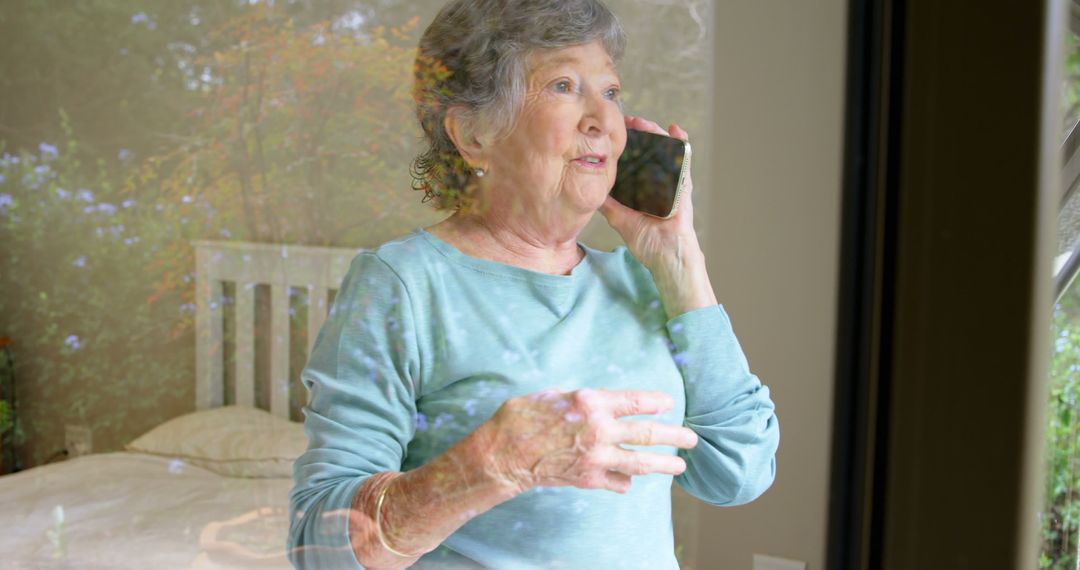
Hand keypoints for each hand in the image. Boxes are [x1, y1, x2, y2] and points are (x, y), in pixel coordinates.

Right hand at [478, 387, 697, 494]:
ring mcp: (597, 456)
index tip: (668, 403)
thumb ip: (583, 400)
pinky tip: (632, 481)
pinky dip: (627, 481)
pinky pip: (618, 482)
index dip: (657, 402)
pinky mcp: (589, 478)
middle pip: (648, 433)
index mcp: (593, 402)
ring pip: (641, 463)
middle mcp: (601, 429)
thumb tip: (600, 403)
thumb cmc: (524, 416)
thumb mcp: (555, 394)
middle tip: (692, 438)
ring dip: (664, 464)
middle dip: (675, 436)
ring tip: (680, 465)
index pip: (637, 401)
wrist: (504, 453)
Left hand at [599, 116, 699, 271]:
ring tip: (645, 123)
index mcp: (643, 187)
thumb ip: (607, 203)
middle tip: (627, 121)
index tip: (612, 132)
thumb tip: (589, 189)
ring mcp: (672, 182)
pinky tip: (675, 131)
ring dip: (656, 134)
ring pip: (665, 150)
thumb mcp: (619, 219)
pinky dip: (681, 144)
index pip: (635, 160)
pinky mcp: (683, 185)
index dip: (625, 145)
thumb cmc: (647, 242)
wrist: (666, 256)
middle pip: (649, 151)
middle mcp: (658, 181)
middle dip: (640, 134)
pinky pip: (685, 161)